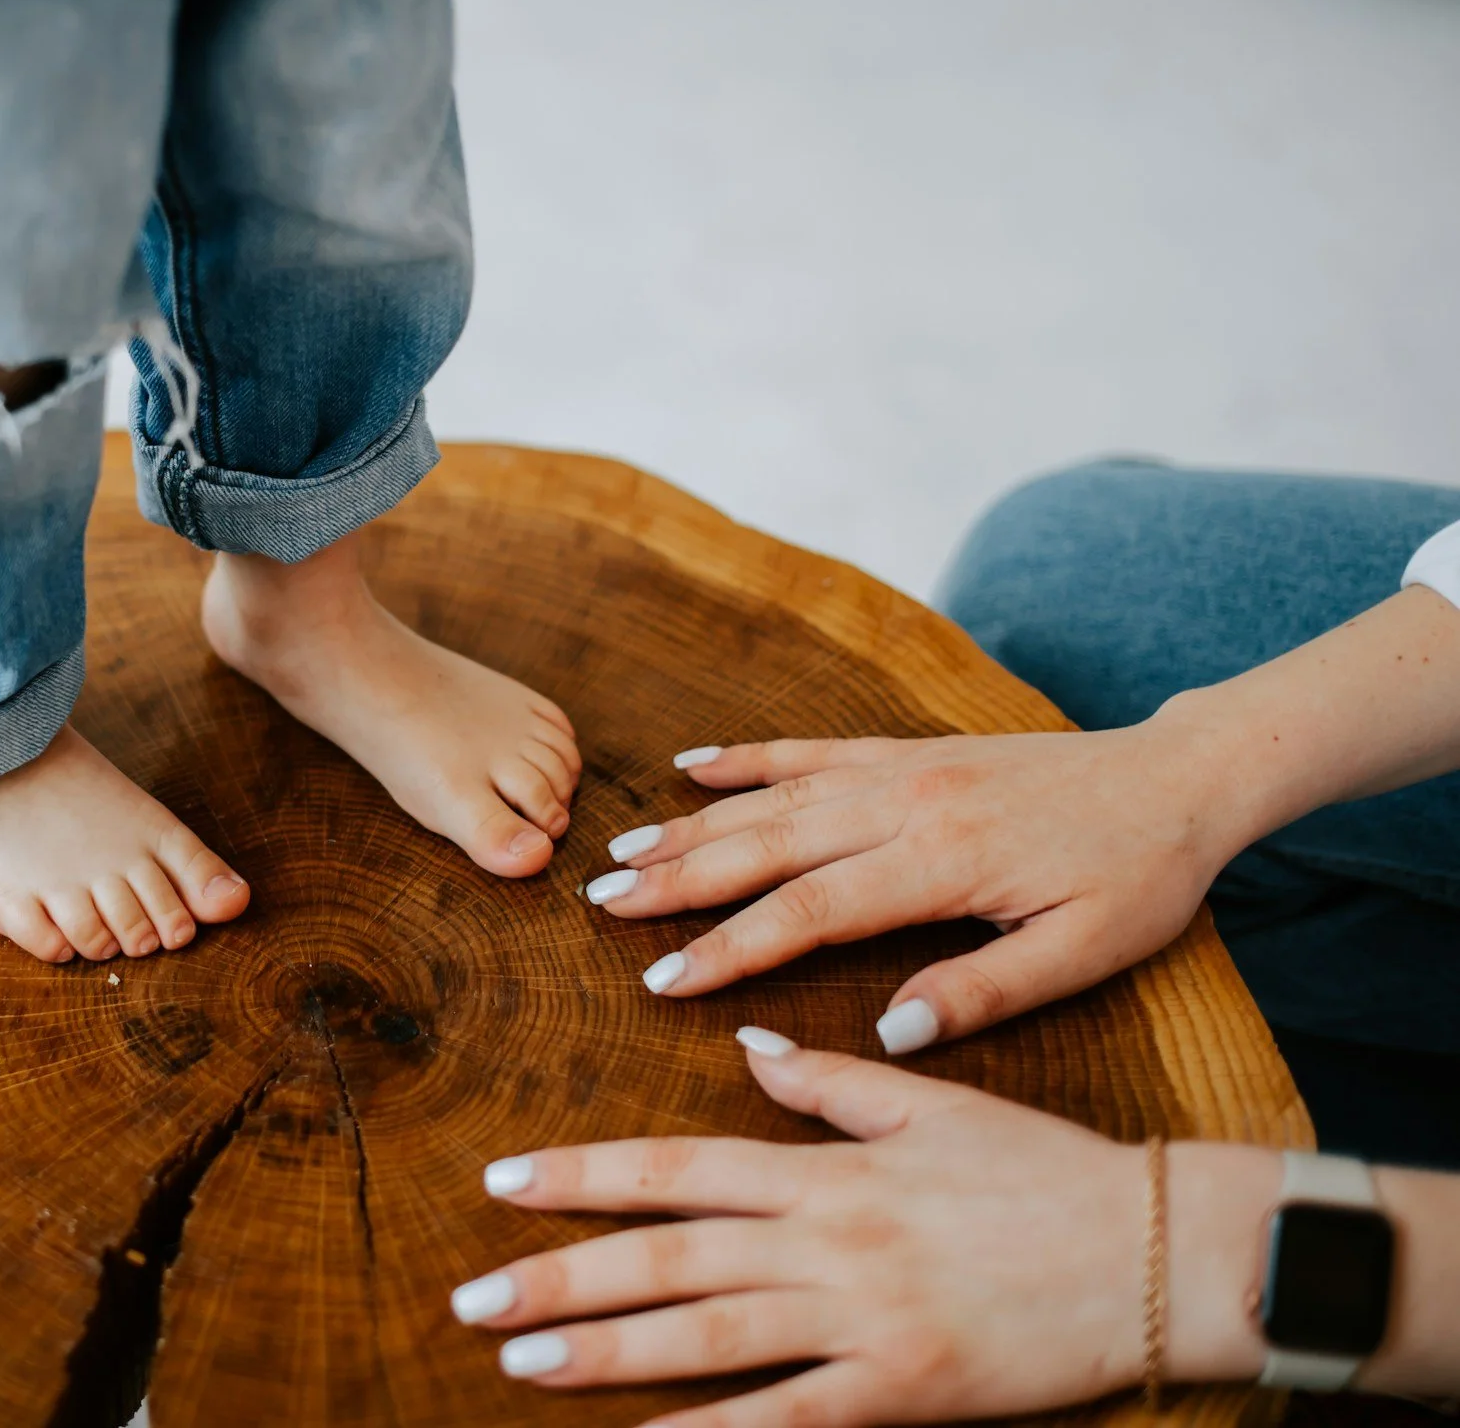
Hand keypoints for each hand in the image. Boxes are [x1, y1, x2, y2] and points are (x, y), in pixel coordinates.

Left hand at [455, 1033, 1272, 1423]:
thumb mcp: (932, 1104)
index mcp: (824, 1169)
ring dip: (607, 1350)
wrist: (1154, 1254)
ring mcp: (861, 1321)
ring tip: (522, 1360)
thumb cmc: (1043, 1173)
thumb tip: (748, 1046)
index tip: (502, 1184)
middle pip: (668, 1257)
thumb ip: (828, 1082)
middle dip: (561, 1276)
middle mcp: (826, 1241)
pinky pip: (789, 1419)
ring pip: (707, 1338)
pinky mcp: (901, 1391)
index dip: (582, 1178)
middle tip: (473, 1299)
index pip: (675, 1168)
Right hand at [591, 721, 1253, 1051]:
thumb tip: (888, 1032)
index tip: (664, 979)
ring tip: (621, 854)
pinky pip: (809, 751)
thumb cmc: (1141, 877)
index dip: (731, 947)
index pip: (811, 912)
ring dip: (692, 826)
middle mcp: (907, 805)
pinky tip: (689, 768)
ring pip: (774, 799)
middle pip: (768, 846)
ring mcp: (902, 770)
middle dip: (679, 879)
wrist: (1181, 778)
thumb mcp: (1085, 953)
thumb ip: (984, 991)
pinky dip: (746, 759)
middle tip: (602, 904)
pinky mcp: (909, 751)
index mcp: (944, 863)